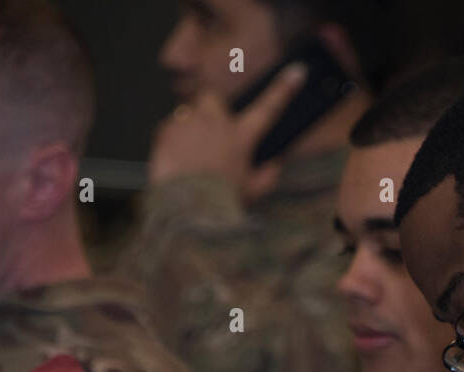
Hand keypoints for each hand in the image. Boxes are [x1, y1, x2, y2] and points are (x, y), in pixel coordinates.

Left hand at [148, 62, 306, 200]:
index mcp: (241, 137)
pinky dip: (170, 141)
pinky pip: (167, 129)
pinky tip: (173, 162)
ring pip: (187, 114)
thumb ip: (268, 176)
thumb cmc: (222, 201)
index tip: (297, 72)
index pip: (268, 109)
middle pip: (212, 97)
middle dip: (210, 107)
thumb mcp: (253, 193)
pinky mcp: (166, 131)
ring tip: (187, 155)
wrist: (188, 207)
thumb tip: (277, 164)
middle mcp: (217, 123)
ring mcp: (190, 124)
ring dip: (188, 129)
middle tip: (209, 128)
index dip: (284, 89)